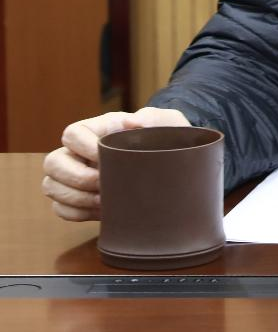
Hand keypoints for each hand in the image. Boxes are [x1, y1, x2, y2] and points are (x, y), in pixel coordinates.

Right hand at [42, 108, 190, 221]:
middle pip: (52, 162)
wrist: (172, 165)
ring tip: (105, 202)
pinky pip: (60, 209)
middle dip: (76, 178)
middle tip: (103, 185)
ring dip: (75, 198)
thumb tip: (132, 122)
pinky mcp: (78, 199)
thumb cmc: (167, 139)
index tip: (104, 158)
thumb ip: (154, 118)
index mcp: (99, 130)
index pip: (72, 134)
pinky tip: (100, 212)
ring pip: (51, 186)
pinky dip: (75, 213)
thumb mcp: (168, 123)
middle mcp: (80, 153)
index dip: (82, 147)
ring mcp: (75, 176)